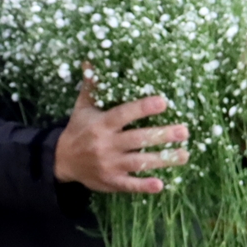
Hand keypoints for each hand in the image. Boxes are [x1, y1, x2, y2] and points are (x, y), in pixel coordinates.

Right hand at [54, 80, 188, 193]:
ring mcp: (109, 165)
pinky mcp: (111, 181)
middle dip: (162, 135)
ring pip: (139, 163)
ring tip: (184, 154)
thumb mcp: (82, 106)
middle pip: (137, 140)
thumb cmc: (78, 129)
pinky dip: (144, 186)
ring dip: (163, 160)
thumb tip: (91, 60)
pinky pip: (129, 185)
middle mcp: (106, 145)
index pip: (124, 115)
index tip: (163, 102)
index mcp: (101, 124)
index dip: (143, 108)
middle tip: (184, 131)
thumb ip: (92, 85)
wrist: (61, 161)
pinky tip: (161, 185)